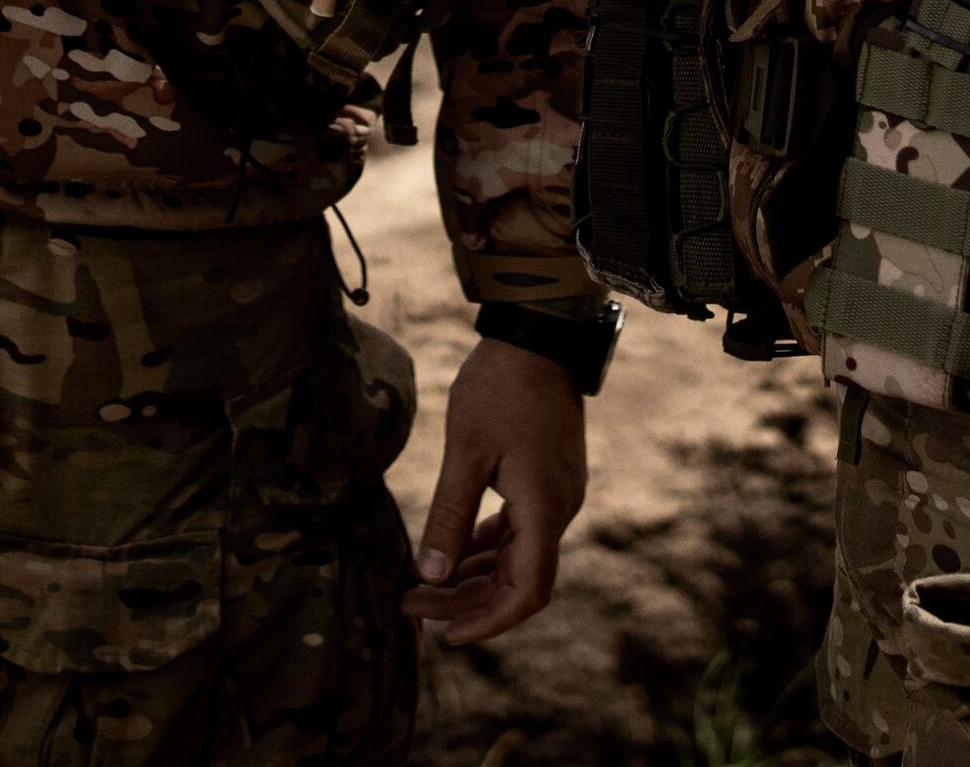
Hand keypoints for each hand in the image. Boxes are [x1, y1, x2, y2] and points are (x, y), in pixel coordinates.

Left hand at [405, 340, 583, 645]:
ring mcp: (556, 495)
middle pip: (516, 580)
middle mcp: (559, 509)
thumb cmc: (500, 386)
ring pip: (515, 557)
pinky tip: (450, 551)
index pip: (526, 592)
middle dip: (464, 599)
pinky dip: (484, 546)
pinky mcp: (547, 481)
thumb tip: (430, 575)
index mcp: (545, 508)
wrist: (539, 333)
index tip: (448, 635)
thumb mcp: (465, 451)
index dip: (489, 621)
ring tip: (421, 585)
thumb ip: (449, 515)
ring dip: (471, 575)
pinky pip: (518, 530)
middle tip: (410, 605)